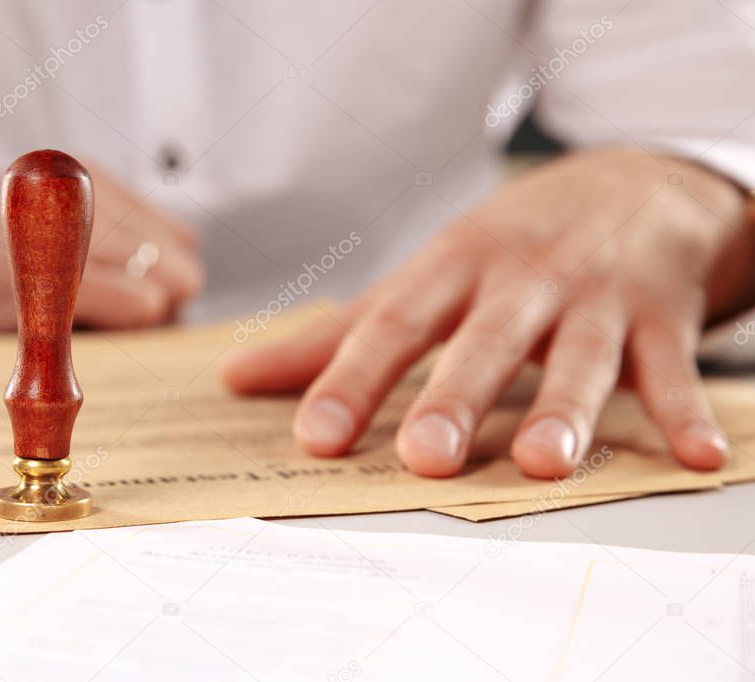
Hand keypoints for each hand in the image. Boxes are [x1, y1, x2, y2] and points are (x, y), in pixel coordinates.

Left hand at [222, 148, 753, 478]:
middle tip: (425, 457)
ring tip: (541, 462)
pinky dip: (688, 411)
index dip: (353, 378)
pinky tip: (695, 455)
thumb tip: (238, 378)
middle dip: (455, 397)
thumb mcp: (424, 276)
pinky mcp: (661, 315)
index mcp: (453, 269)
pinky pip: (674, 367)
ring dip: (563, 409)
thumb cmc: (511, 243)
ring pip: (579, 357)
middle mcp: (521, 281)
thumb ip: (337, 334)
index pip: (394, 325)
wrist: (631, 184)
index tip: (317, 434)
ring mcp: (594, 298)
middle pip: (483, 341)